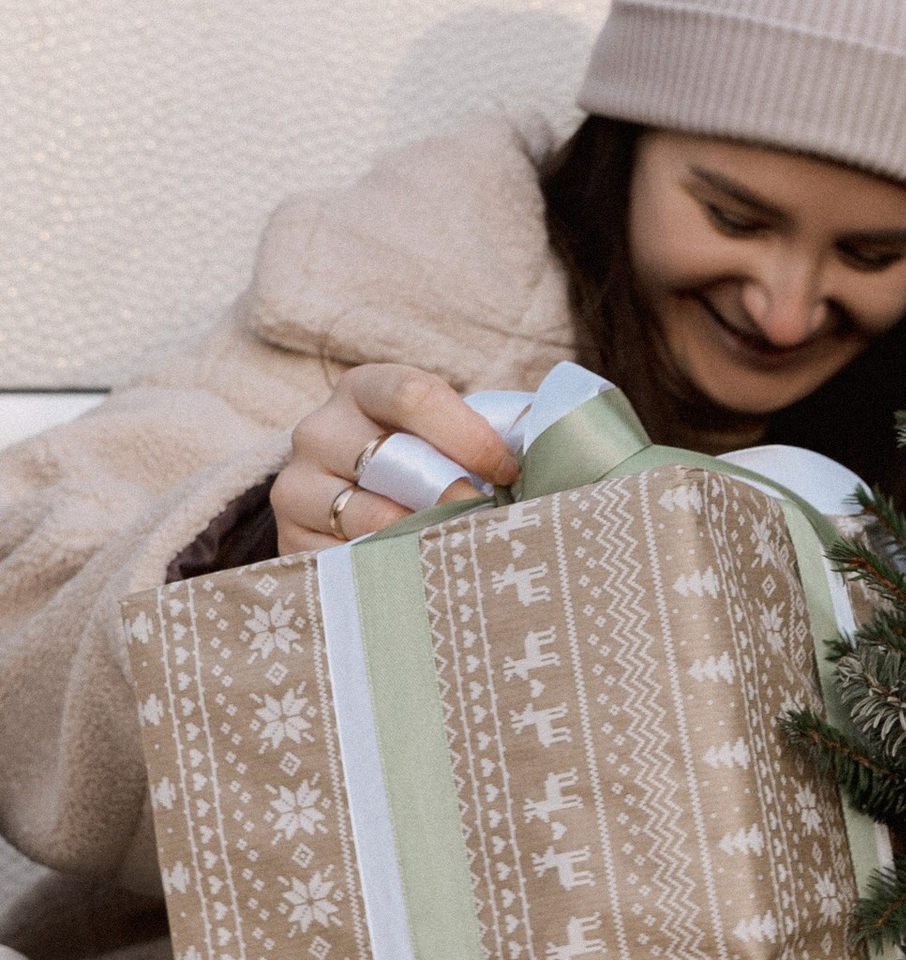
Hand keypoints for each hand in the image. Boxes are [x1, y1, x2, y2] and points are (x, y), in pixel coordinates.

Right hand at [272, 365, 518, 555]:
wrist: (348, 501)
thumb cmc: (424, 462)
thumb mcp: (450, 434)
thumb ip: (493, 433)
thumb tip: (563, 450)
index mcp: (364, 388)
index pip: (413, 396)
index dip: (468, 436)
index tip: (509, 472)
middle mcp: (320, 430)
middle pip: (389, 458)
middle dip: (450, 493)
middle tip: (489, 520)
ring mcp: (296, 485)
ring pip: (368, 513)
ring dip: (423, 535)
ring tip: (461, 549)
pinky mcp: (289, 538)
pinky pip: (345, 556)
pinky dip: (390, 567)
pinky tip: (420, 571)